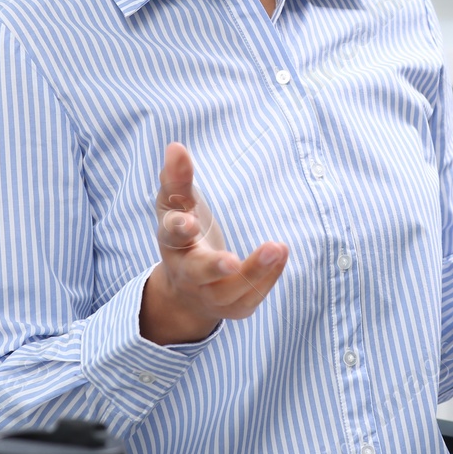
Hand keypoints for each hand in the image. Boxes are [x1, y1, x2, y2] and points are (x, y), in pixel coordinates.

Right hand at [140, 141, 288, 345]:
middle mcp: (187, 273)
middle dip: (214, 267)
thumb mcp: (177, 205)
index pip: (171, 235)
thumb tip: (175, 146)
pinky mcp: (232, 307)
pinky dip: (268, 277)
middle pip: (197, 273)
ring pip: (230, 290)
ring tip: (277, 247)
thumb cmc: (185, 235)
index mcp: (172, 244)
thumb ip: (178, 179)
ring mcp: (209, 295)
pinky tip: (281, 254)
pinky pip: (250, 297)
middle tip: (231, 260)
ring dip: (254, 271)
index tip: (188, 221)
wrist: (186, 290)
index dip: (178, 228)